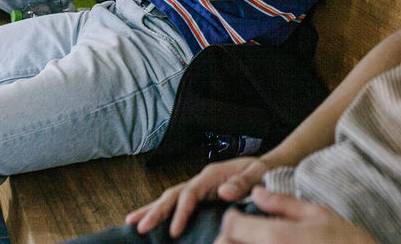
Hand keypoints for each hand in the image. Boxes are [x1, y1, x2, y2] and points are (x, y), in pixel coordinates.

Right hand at [126, 156, 269, 236]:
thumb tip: (223, 192)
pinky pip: (179, 204)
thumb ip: (242, 181)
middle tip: (138, 226)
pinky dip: (163, 212)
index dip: (180, 212)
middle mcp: (202, 180)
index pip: (190, 194)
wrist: (268, 167)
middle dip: (155, 210)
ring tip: (131, 222)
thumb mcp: (259, 173)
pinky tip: (152, 222)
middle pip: (173, 194)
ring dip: (152, 210)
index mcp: (212, 175)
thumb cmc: (265, 171)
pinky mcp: (201, 197)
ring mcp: (200, 188)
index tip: (174, 231)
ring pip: (171, 198)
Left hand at [215, 187, 374, 243]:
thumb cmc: (345, 242)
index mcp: (276, 236)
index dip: (233, 219)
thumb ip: (283, 204)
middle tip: (243, 235)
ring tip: (252, 243)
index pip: (232, 225)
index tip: (240, 218)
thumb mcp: (317, 214)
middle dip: (230, 239)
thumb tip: (258, 192)